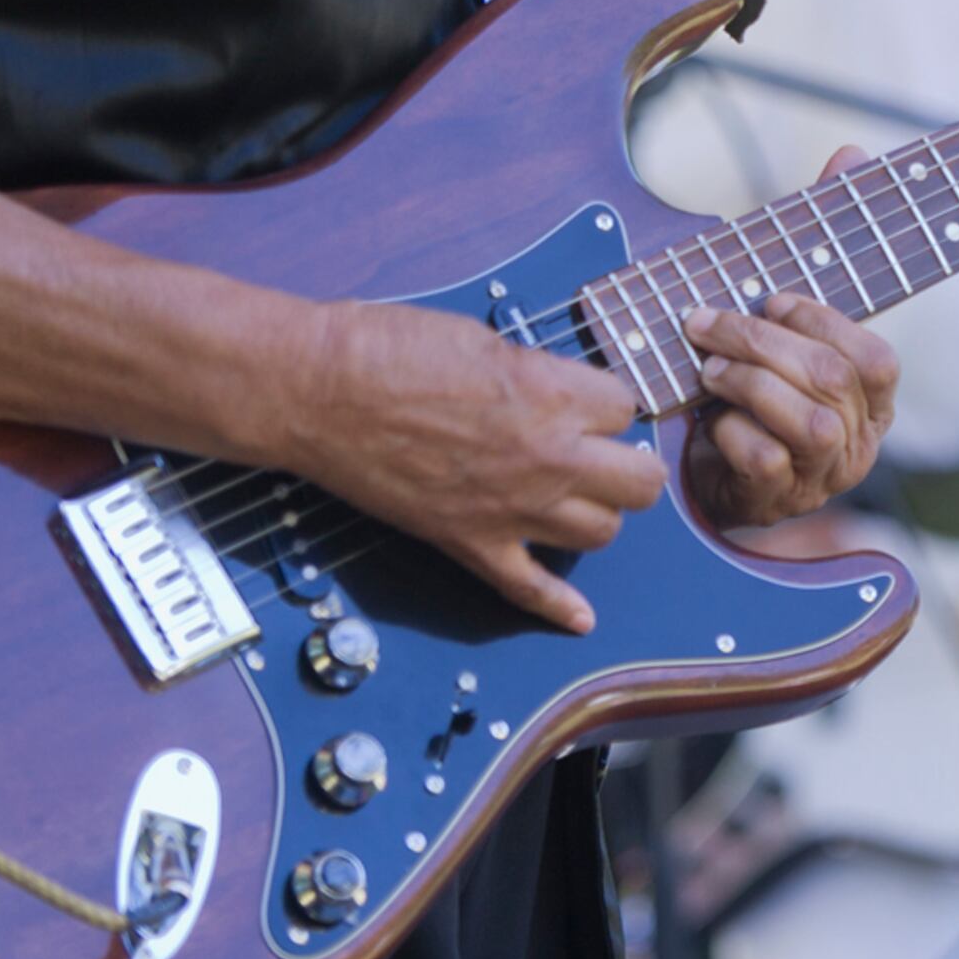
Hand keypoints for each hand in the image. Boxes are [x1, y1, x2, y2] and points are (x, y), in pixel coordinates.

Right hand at [285, 296, 665, 633]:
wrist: (319, 391)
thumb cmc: (390, 348)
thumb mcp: (484, 339)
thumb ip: (535, 374)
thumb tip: (555, 394)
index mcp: (552, 394)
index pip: (625, 408)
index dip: (605, 404)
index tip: (583, 402)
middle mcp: (547, 458)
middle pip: (638, 482)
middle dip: (625, 464)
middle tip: (597, 452)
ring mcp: (511, 508)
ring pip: (602, 533)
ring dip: (594, 514)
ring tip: (572, 498)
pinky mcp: (469, 543)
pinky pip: (529, 589)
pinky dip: (558, 608)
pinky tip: (580, 618)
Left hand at [682, 155, 899, 529]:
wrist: (728, 475)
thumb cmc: (768, 381)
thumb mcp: (793, 317)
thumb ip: (824, 240)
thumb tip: (850, 152)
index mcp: (877, 394)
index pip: (877, 358)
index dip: (825, 323)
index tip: (775, 299)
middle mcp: (862, 437)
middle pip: (831, 380)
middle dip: (761, 342)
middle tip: (705, 323)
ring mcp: (824, 474)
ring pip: (806, 423)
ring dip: (747, 383)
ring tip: (707, 368)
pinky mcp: (781, 499)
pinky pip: (766, 462)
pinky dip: (733, 433)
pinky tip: (711, 421)